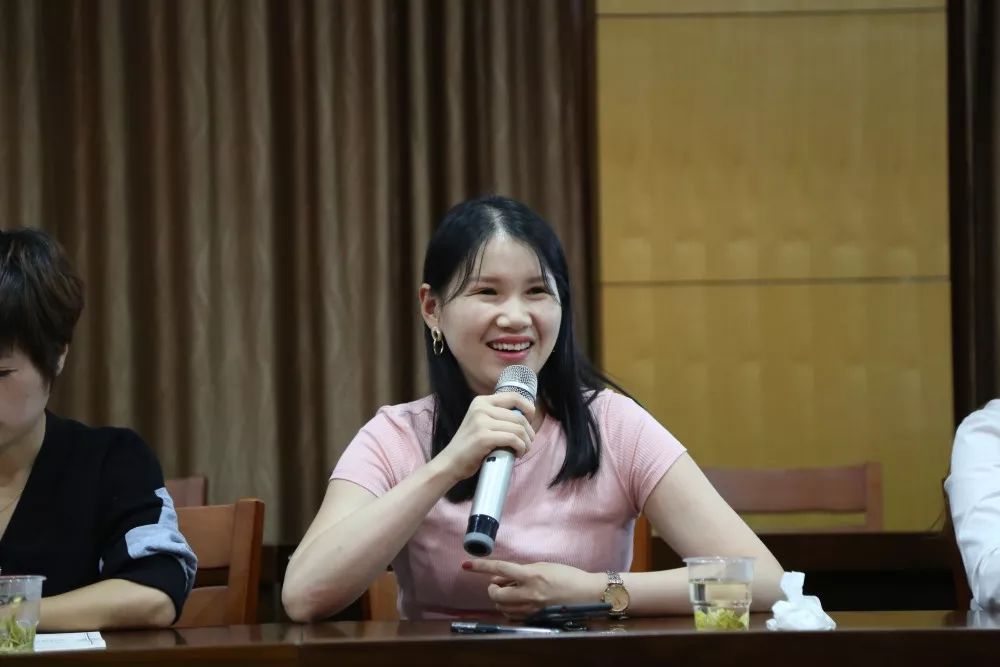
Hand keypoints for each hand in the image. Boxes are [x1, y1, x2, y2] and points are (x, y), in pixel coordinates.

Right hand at [435, 394, 535, 480]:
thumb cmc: (470, 445)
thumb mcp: (481, 422)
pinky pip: (513, 439)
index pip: (515, 396)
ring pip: (518, 428)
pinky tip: (518, 454)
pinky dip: (520, 448)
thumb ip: (498, 415)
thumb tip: (526, 417)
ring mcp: (481, 422)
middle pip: (519, 416)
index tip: (530, 422)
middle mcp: (481, 408)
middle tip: (528, 443)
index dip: (529, 409)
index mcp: (481, 401)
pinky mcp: (483, 437)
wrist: (450, 462)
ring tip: (523, 450)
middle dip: (529, 432)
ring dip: (526, 442)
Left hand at [461, 559, 603, 618]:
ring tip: (511, 592)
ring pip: (502, 607)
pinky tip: (517, 602)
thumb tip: (500, 577)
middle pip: (496, 595)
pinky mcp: (535, 619)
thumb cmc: (566, 576)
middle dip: (492, 589)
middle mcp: (529, 594)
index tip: (466, 565)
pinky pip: (512, 616)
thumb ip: (520, 572)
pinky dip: (509, 609)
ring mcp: (532, 609)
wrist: (587, 594)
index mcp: (532, 576)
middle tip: (497, 584)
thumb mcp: (542, 567)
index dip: (481, 567)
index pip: (500, 569)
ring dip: (500, 599)